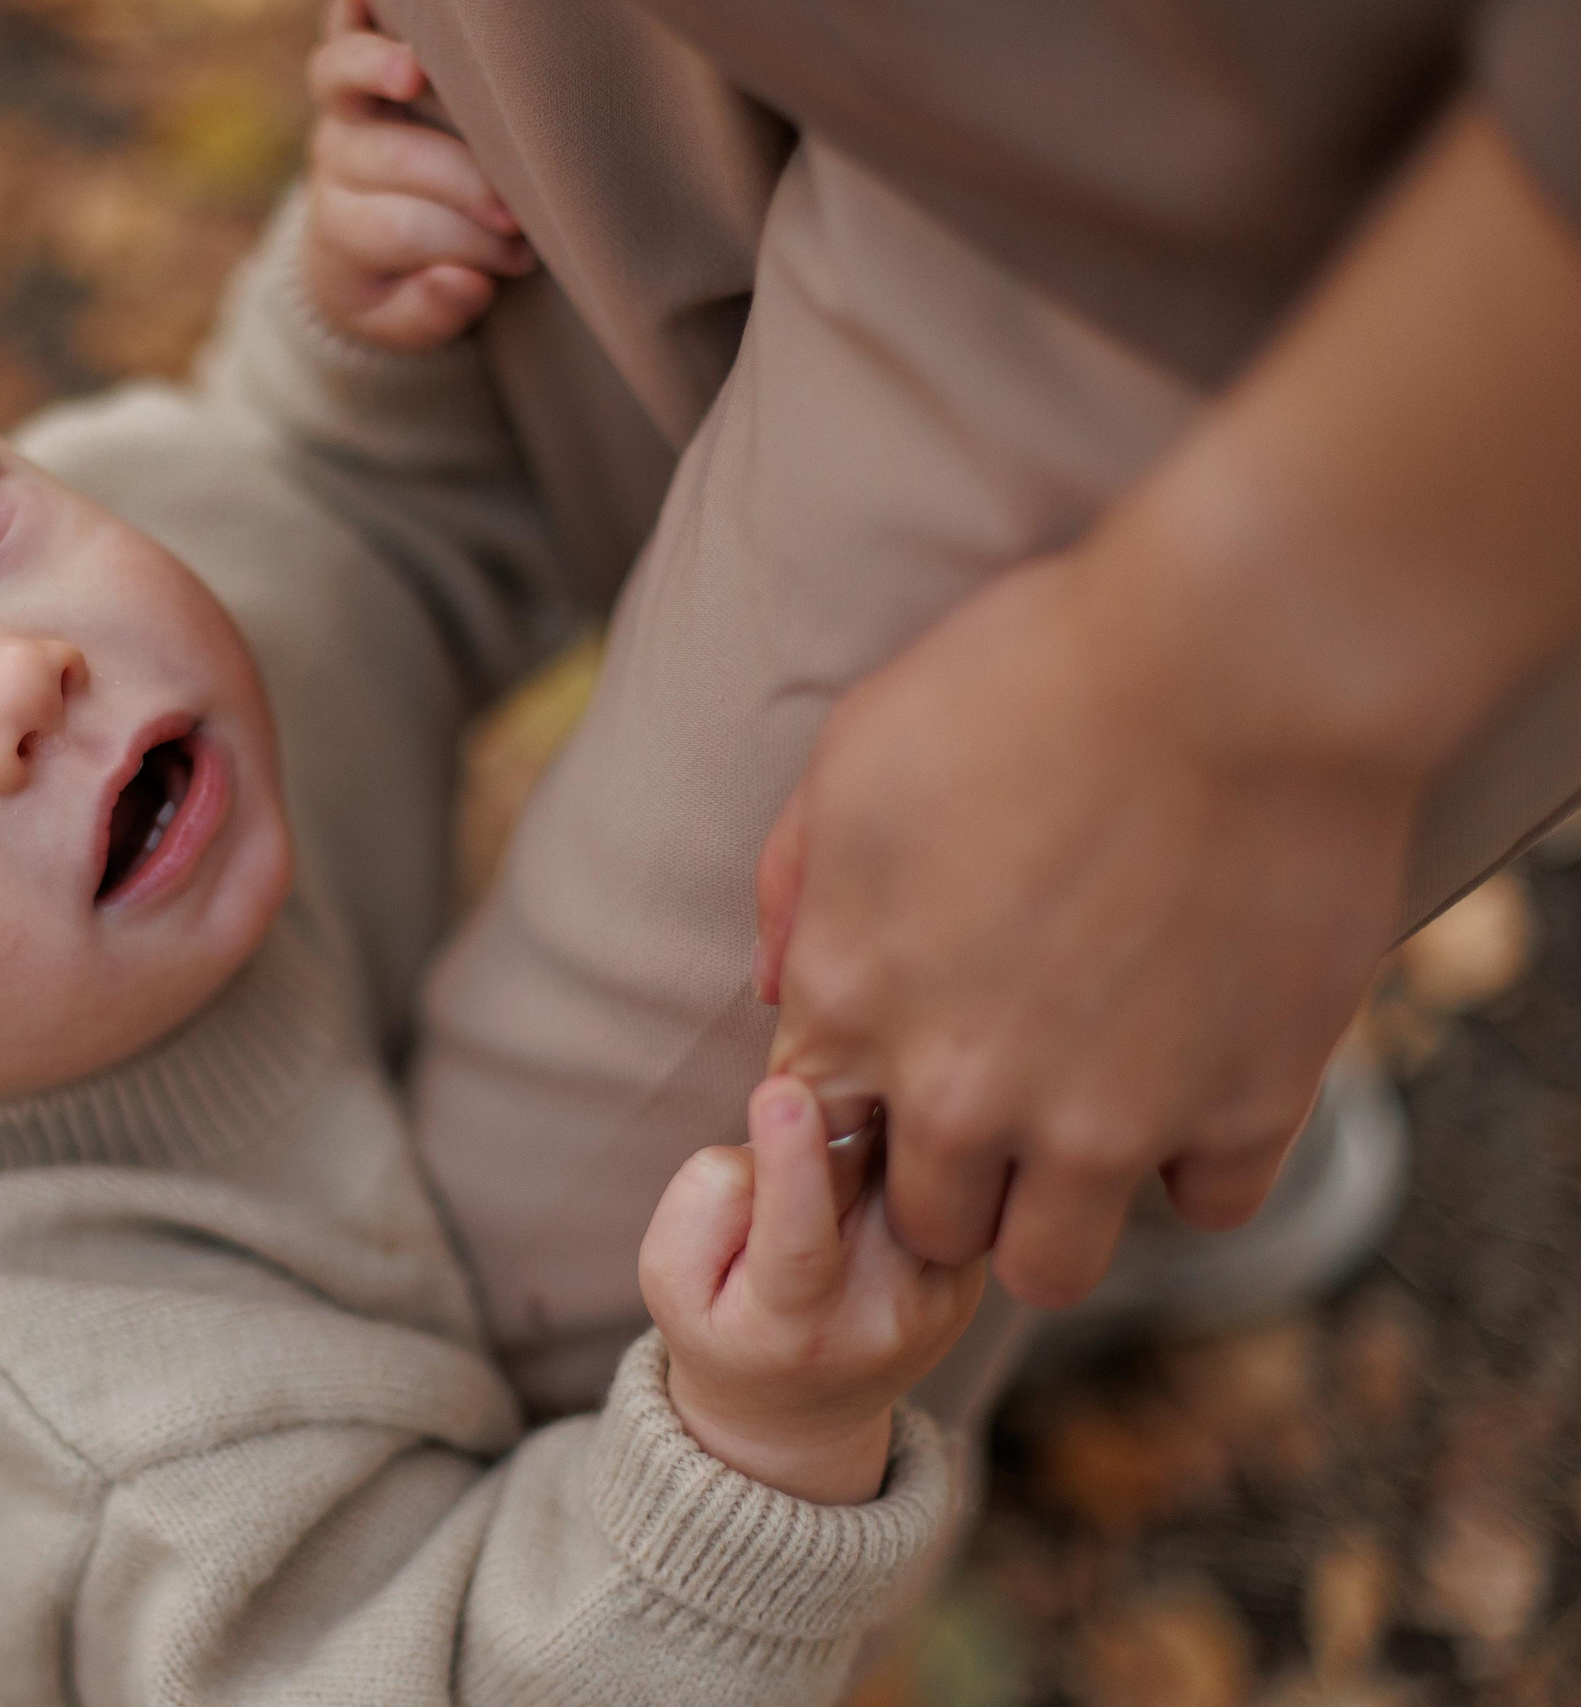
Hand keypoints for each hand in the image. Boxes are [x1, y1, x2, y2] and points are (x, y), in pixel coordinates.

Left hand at [301, 0, 533, 351]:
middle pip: (393, 159)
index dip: (463, 242)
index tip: (519, 260)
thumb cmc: (396, 286)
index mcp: (342, 230)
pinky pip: (340, 27)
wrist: (349, 253)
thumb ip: (431, 313)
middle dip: (463, 182)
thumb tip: (467, 282)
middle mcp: (334, 161)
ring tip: (415, 75)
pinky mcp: (348, 65)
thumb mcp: (402, 324)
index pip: (404, 228)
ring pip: (342, 77)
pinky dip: (357, 6)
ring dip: (385, 69)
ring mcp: (339, 108)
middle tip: (520, 215)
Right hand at [640, 1077, 985, 1504]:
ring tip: (827, 1208)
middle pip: (850, 1172)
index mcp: (794, 1329)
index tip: (781, 1091)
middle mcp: (883, 1318)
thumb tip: (787, 1123)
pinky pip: (932, 1178)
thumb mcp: (670, 1282)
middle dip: (811, 1144)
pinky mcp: (972, 1271)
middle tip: (780, 1187)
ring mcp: (942, 1295)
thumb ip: (706, 1200)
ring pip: (898, 1163)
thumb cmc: (720, 1328)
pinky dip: (888, 1175)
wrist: (804, 1413)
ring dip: (855, 1155)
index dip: (790, 1164)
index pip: (796, 1241)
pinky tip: (864, 1216)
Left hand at [753, 554, 1417, 1309]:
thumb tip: (773, 980)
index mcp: (852, 1003)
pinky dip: (1198, 1162)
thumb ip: (795, 884)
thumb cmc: (1033, 674)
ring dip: (1054, 1209)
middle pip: (925, 1218)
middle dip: (951, 1174)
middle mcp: (960, 1090)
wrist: (1239, 654)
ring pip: (1048, 1266)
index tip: (906, 1069)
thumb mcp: (856, 748)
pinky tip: (1198, 1083)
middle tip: (1006, 1096)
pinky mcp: (1243, 1111)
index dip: (856, 1110)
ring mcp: (1103, 1119)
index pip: (812, 1134)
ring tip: (1088, 1121)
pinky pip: (1205, 1207)